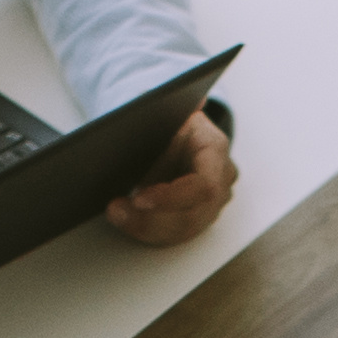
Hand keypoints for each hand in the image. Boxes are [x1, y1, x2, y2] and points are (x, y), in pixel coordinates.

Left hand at [94, 107, 234, 249]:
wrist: (173, 128)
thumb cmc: (170, 120)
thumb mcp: (166, 113)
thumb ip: (170, 115)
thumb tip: (188, 104)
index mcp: (215, 148)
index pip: (203, 186)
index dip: (171, 198)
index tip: (139, 199)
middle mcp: (221, 178)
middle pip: (192, 216)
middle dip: (150, 219)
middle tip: (116, 210)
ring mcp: (214, 201)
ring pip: (182, 231)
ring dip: (144, 227)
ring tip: (116, 213)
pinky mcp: (199, 215)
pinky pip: (174, 233)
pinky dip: (146, 229)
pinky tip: (125, 218)